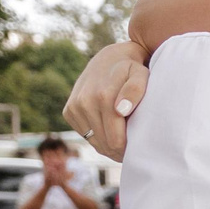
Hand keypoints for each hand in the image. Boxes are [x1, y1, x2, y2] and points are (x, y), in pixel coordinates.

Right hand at [64, 41, 149, 160]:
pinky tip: (109, 129)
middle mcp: (84, 102)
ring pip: (94, 142)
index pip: (115, 141)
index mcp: (103, 97)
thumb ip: (135, 90)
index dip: (129, 149)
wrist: (110, 59)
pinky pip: (85, 135)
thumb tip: (120, 110)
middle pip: (104, 144)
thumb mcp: (141, 75)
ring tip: (123, 138)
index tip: (139, 147)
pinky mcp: (69, 111)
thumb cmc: (133, 70)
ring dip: (109, 144)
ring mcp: (74, 107)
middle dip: (120, 149)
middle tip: (133, 146)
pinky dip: (98, 136)